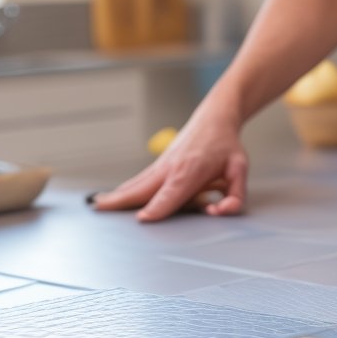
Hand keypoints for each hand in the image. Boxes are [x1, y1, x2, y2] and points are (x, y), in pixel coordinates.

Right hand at [93, 110, 248, 221]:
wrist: (214, 118)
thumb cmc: (226, 145)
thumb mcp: (240, 170)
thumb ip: (235, 195)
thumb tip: (219, 211)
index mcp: (191, 171)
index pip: (173, 194)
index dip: (158, 207)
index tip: (143, 219)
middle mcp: (171, 168)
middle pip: (144, 188)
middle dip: (123, 200)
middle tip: (101, 210)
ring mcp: (162, 165)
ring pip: (136, 183)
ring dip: (117, 194)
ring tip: (97, 205)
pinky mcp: (159, 165)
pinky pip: (139, 180)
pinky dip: (124, 188)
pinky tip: (112, 196)